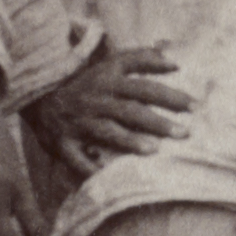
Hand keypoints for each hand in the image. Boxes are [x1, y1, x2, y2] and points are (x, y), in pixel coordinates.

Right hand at [29, 36, 197, 170]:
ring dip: (129, 140)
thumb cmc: (85, 84)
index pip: (144, 86)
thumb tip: (175, 61)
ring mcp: (79, 121)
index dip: (169, 95)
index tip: (196, 106)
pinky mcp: (63, 141)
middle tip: (185, 133)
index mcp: (108, 81)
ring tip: (153, 150)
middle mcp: (96, 100)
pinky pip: (76, 157)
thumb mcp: (109, 65)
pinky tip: (104, 177)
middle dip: (158, 121)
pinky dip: (88, 167)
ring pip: (107, 130)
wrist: (39, 97)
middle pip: (130, 109)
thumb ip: (141, 59)